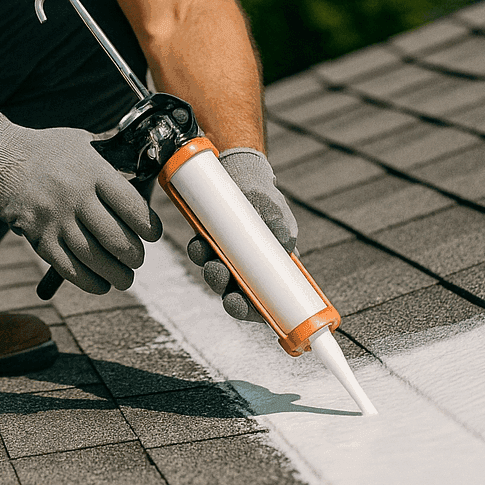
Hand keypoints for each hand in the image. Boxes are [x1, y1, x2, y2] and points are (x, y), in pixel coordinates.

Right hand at [0, 113, 161, 293]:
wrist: (1, 157)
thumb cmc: (49, 149)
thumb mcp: (84, 143)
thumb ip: (111, 159)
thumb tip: (143, 170)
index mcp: (93, 172)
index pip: (131, 206)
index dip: (148, 226)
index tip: (153, 235)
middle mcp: (75, 196)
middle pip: (115, 238)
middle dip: (133, 256)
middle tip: (137, 259)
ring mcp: (55, 219)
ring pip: (94, 258)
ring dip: (115, 275)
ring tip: (124, 279)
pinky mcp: (38, 237)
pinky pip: (67, 267)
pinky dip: (88, 281)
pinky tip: (100, 284)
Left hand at [185, 147, 297, 322]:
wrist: (240, 172)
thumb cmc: (263, 196)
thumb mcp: (275, 209)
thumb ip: (281, 227)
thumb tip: (286, 245)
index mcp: (271, 268)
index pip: (267, 301)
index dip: (254, 311)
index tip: (245, 307)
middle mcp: (248, 268)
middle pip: (238, 295)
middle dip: (227, 293)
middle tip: (221, 277)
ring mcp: (226, 256)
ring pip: (218, 276)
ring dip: (212, 272)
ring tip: (209, 259)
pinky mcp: (209, 242)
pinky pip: (202, 253)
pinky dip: (199, 252)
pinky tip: (199, 242)